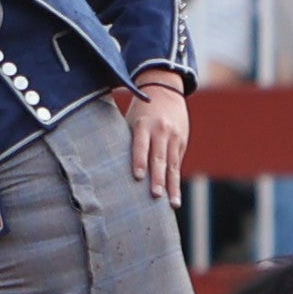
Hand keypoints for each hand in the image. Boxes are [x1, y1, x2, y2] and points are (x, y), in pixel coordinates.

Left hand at [128, 78, 188, 202]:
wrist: (165, 90)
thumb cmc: (140, 111)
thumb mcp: (131, 120)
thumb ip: (127, 141)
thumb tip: (111, 168)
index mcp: (144, 124)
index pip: (141, 144)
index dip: (140, 161)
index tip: (138, 177)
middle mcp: (161, 131)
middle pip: (159, 157)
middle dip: (158, 178)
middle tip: (156, 195)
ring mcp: (174, 137)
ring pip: (172, 164)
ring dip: (172, 186)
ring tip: (172, 204)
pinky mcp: (181, 142)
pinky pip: (177, 164)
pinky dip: (176, 181)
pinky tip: (175, 197)